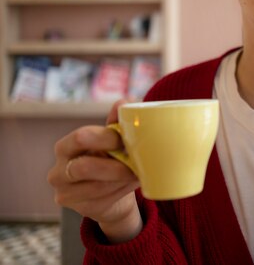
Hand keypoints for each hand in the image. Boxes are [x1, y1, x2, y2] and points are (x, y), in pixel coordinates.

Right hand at [47, 100, 142, 242]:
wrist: (111, 195)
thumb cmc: (110, 160)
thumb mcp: (112, 141)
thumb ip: (115, 122)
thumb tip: (123, 101)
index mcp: (65, 147)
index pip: (82, 137)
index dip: (108, 138)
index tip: (128, 140)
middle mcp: (58, 170)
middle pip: (84, 166)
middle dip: (115, 165)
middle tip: (135, 163)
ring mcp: (65, 192)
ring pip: (97, 186)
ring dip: (122, 179)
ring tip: (139, 173)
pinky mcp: (78, 208)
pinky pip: (103, 199)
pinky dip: (121, 190)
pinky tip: (131, 184)